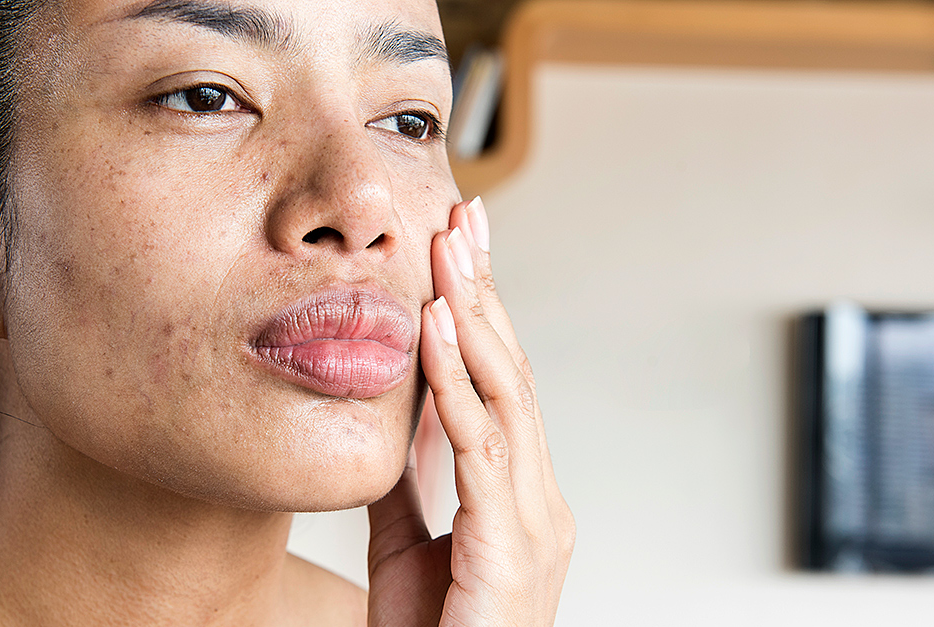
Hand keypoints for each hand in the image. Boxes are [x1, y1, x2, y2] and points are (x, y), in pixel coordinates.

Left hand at [367, 197, 573, 625]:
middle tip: (464, 217)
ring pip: (508, 395)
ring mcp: (533, 520)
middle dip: (487, 289)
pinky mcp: (510, 544)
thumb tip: (396, 413)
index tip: (463, 245)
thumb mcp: (409, 540)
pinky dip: (458, 379)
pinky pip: (482, 445)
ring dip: (475, 314)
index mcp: (516, 492)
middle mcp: (537, 498)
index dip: (484, 309)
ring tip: (449, 248)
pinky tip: (439, 326)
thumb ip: (411, 477)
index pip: (502, 381)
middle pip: (513, 371)